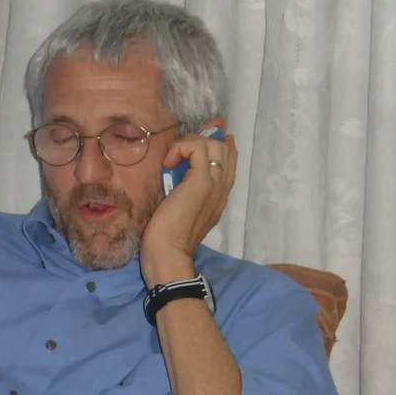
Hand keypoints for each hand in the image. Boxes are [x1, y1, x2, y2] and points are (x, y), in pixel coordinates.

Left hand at [141, 129, 236, 287]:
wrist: (169, 255)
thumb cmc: (166, 240)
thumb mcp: (176, 210)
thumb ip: (181, 192)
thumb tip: (172, 172)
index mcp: (218, 198)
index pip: (229, 162)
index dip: (218, 145)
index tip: (200, 139)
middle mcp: (221, 190)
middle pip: (224, 149)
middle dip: (200, 141)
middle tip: (178, 151)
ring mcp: (214, 185)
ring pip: (214, 145)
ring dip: (190, 144)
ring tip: (172, 160)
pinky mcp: (201, 182)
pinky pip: (198, 149)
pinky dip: (181, 149)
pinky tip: (167, 164)